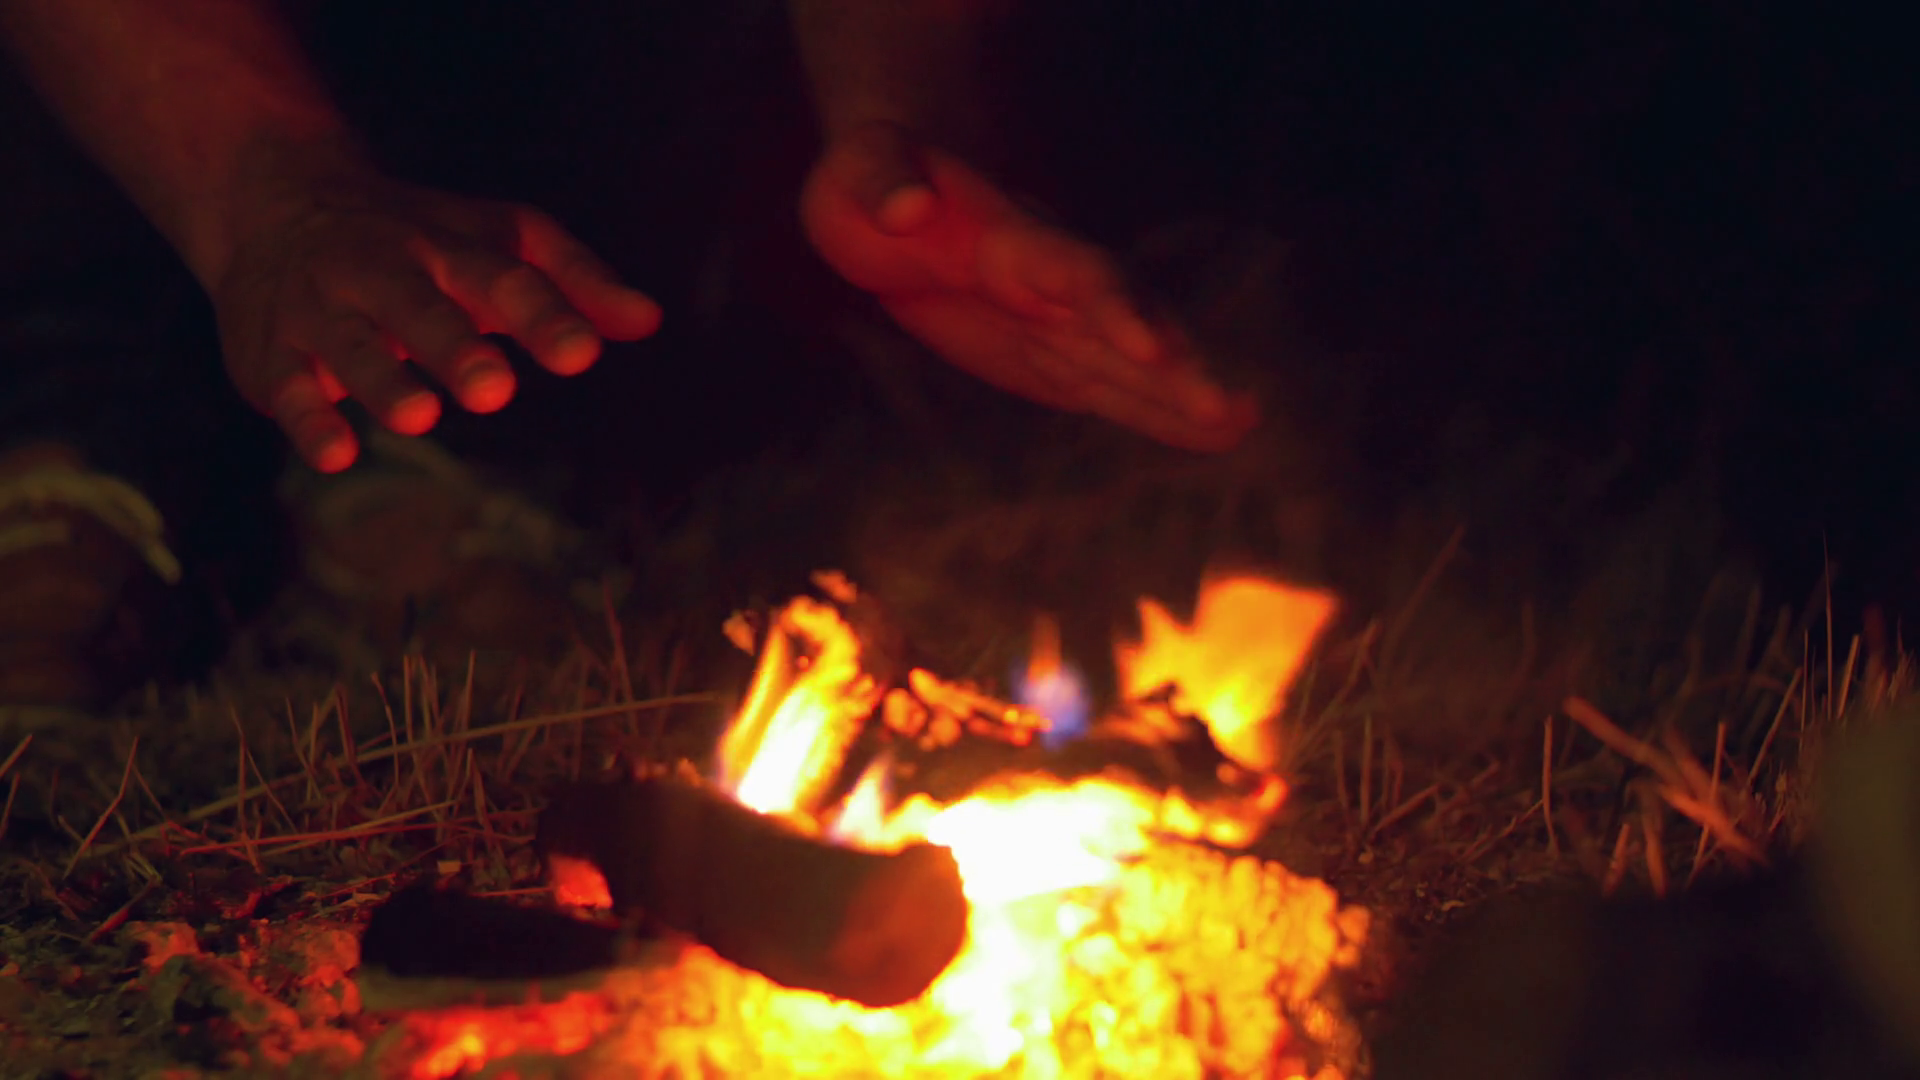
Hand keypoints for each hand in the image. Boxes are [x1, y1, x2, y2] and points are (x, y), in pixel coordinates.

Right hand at [210, 171, 661, 471]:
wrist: (278, 200)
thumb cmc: (423, 239)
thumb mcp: (500, 241)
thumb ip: (575, 281)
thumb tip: (651, 320)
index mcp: (449, 247)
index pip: (501, 278)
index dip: (543, 315)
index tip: (583, 352)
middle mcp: (384, 270)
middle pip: (421, 306)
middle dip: (455, 346)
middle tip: (494, 389)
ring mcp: (323, 308)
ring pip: (352, 343)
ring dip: (385, 380)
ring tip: (421, 418)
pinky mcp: (271, 351)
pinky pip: (288, 386)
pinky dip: (308, 419)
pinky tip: (336, 455)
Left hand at [800, 122, 1256, 451]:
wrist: (894, 192)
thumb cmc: (872, 177)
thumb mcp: (856, 172)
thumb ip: (880, 183)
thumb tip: (906, 208)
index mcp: (1008, 238)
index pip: (1073, 272)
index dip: (1114, 307)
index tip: (1152, 349)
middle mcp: (1051, 281)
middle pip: (1126, 323)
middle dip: (1177, 368)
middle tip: (1236, 410)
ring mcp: (1058, 319)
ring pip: (1130, 363)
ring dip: (1182, 397)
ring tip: (1245, 429)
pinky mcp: (1051, 355)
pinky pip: (1112, 389)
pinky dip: (1158, 414)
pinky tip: (1213, 438)